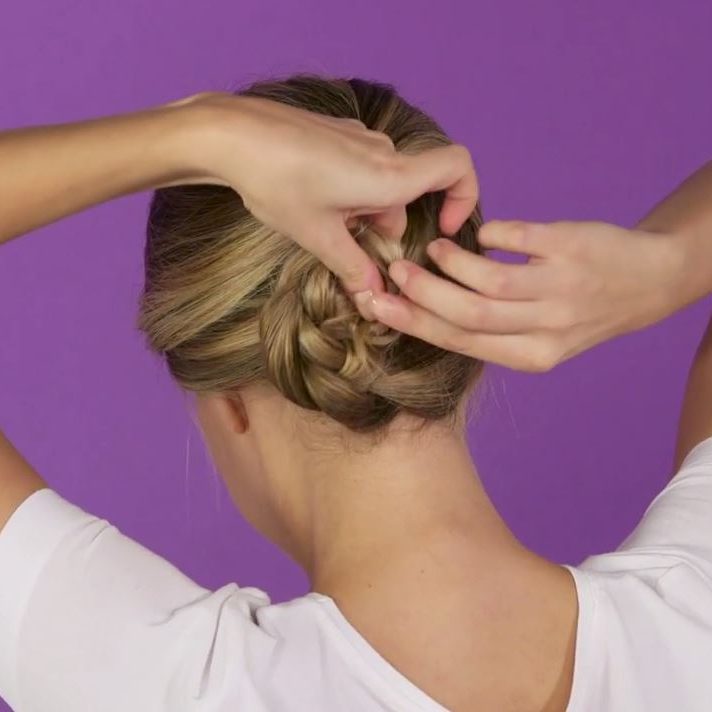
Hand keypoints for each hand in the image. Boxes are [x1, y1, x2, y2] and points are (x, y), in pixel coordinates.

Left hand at [178, 92, 477, 297]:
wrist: (231, 134)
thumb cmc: (277, 183)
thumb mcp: (318, 236)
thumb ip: (353, 269)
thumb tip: (375, 301)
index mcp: (389, 175)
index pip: (457, 167)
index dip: (464, 197)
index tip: (443, 228)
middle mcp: (383, 151)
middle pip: (410, 193)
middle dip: (388, 227)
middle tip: (350, 249)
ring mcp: (359, 138)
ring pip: (382, 184)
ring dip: (365, 212)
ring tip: (321, 225)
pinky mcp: (337, 134)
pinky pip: (361, 168)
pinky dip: (350, 193)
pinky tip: (311, 202)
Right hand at [368, 219, 691, 371]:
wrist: (647, 282)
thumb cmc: (579, 310)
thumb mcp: (539, 339)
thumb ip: (491, 331)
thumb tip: (424, 307)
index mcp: (531, 357)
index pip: (459, 342)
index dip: (413, 322)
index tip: (377, 304)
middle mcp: (547, 329)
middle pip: (467, 315)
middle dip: (421, 292)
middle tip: (396, 270)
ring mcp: (561, 289)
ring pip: (487, 280)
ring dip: (450, 261)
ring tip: (436, 249)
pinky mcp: (571, 249)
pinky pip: (514, 238)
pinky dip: (489, 234)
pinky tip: (482, 235)